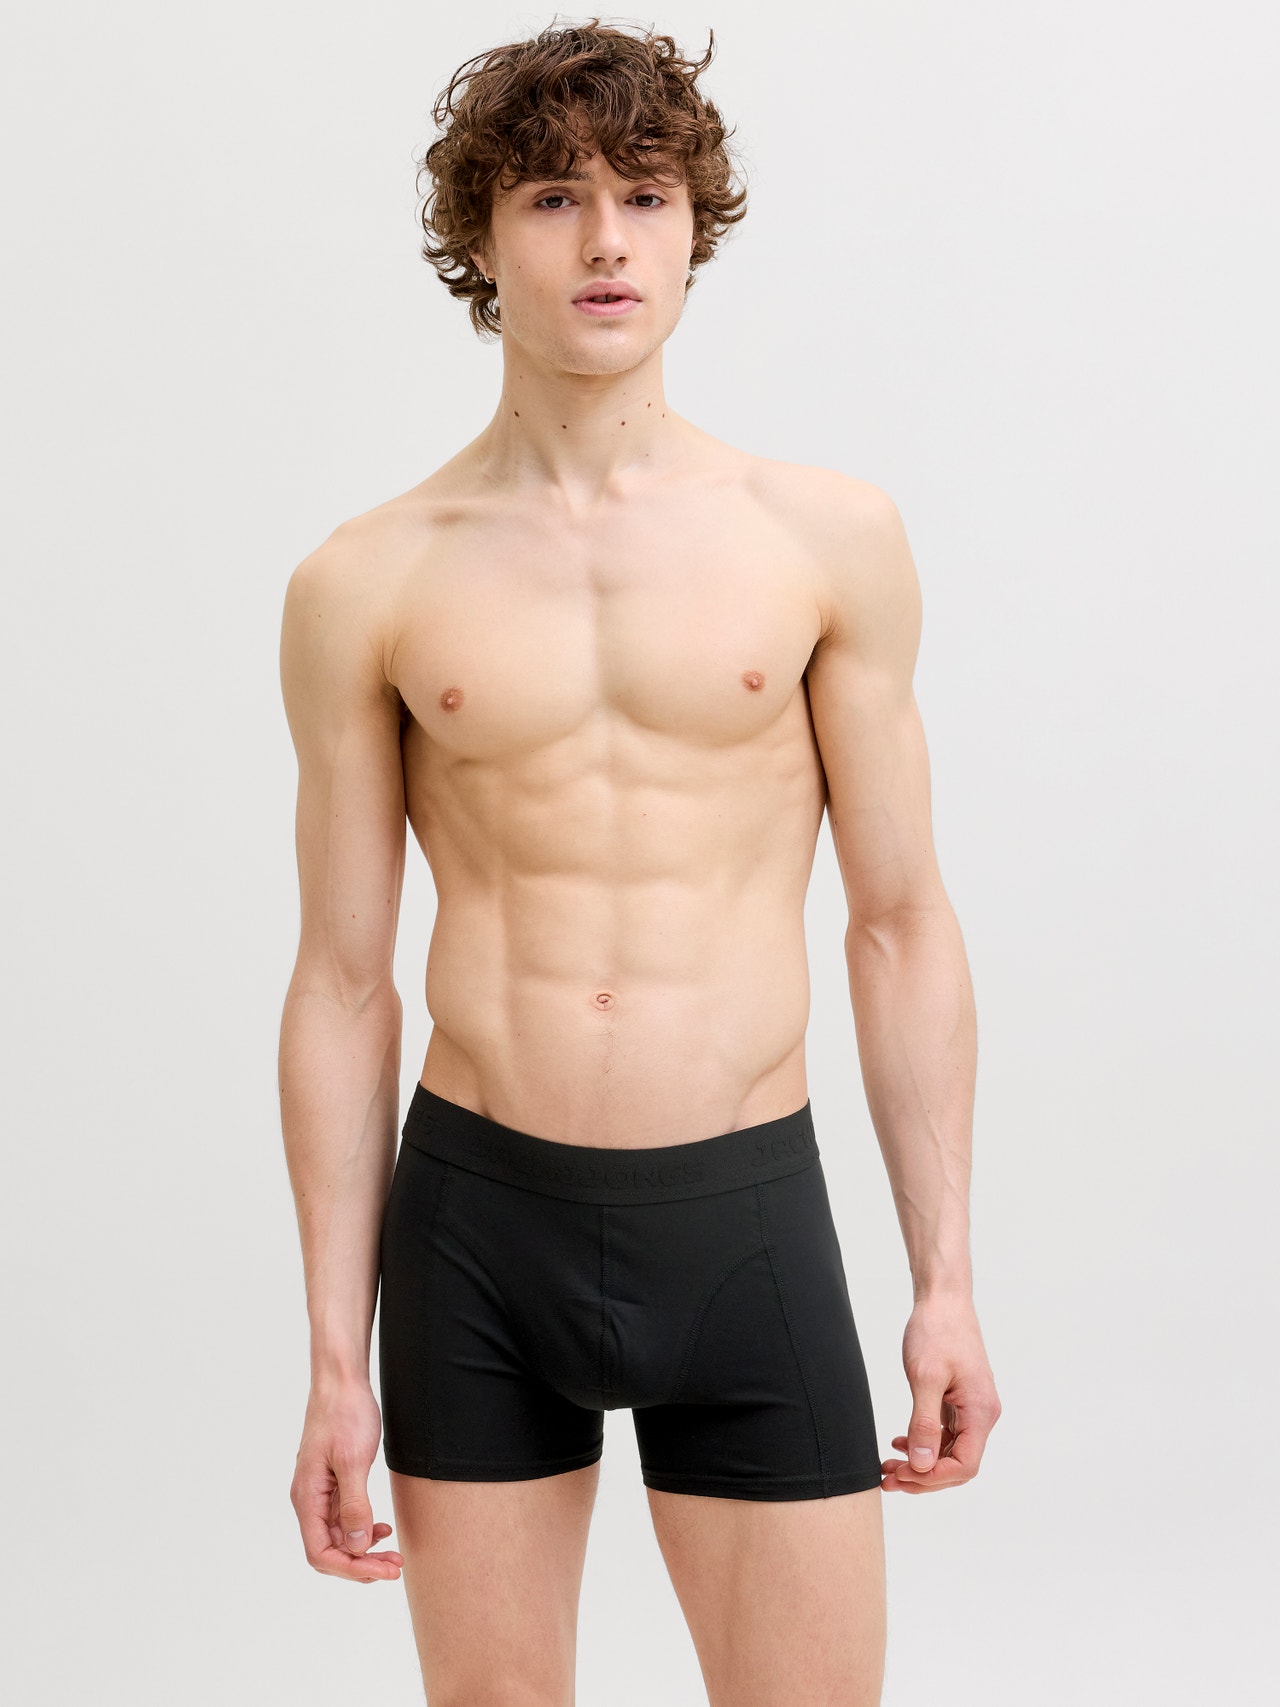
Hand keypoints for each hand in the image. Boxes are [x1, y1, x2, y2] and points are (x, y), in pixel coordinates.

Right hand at [290, 1378, 403, 1581]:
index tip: (383, 1571)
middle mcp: (309, 1499)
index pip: (321, 1553)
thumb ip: (354, 1505)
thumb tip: (358, 1546)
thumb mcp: (354, 1461)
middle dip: (361, 1564)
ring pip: (338, 1536)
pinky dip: (362, 1528)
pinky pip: (343, 1517)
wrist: (342, 1381)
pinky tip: (382, 1528)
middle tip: (396, 1567)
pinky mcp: (332, 1482)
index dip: (351, 1569)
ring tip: (393, 1553)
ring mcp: (320, 1491)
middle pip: (330, 1550)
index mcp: (307, 1497)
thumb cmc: (345, 1415)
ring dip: (364, 1549)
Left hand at [882, 1293, 1000, 1492]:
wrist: (943, 1299)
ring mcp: (971, 1408)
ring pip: (948, 1452)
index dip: (933, 1479)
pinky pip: (945, 1434)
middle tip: (887, 1479)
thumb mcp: (925, 1377)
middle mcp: (981, 1414)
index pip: (964, 1466)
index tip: (902, 1475)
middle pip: (956, 1465)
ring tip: (887, 1467)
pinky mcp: (959, 1400)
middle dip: (922, 1477)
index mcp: (980, 1412)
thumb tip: (923, 1465)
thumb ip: (925, 1423)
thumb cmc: (936, 1331)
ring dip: (920, 1463)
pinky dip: (923, 1444)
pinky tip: (899, 1444)